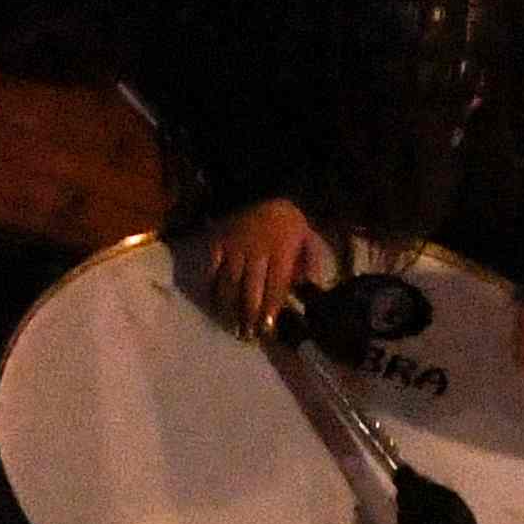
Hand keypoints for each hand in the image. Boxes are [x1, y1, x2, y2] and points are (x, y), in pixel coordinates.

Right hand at [202, 199, 335, 334]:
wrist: (262, 187)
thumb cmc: (289, 219)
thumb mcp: (308, 236)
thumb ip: (309, 262)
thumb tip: (309, 287)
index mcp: (280, 249)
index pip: (275, 283)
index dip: (270, 306)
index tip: (267, 328)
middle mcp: (256, 249)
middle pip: (251, 287)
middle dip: (249, 313)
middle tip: (248, 336)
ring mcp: (234, 246)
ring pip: (230, 281)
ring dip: (230, 307)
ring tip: (231, 327)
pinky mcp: (218, 242)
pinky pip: (213, 268)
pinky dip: (213, 288)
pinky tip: (214, 306)